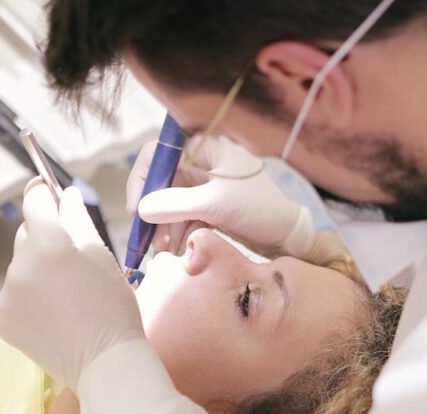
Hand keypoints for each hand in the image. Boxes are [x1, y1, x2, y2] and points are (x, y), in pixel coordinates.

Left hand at [0, 180, 143, 388]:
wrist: (106, 364)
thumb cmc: (114, 308)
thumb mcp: (102, 258)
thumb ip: (78, 221)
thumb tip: (66, 195)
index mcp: (48, 244)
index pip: (35, 201)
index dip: (43, 194)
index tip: (49, 193)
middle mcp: (20, 266)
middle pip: (25, 236)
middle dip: (44, 240)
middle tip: (72, 263)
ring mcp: (7, 296)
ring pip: (20, 269)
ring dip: (36, 273)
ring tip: (66, 299)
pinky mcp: (3, 321)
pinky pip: (14, 298)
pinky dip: (29, 301)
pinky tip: (54, 317)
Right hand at [126, 136, 342, 262]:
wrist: (289, 235)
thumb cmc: (260, 210)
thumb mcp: (216, 205)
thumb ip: (176, 204)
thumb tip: (142, 210)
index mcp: (205, 148)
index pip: (158, 153)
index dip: (142, 180)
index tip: (137, 211)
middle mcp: (202, 162)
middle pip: (162, 182)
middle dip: (154, 213)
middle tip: (148, 241)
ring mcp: (205, 184)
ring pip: (171, 203)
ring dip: (164, 228)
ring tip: (164, 252)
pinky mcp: (209, 205)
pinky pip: (184, 216)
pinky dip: (178, 233)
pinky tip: (177, 251)